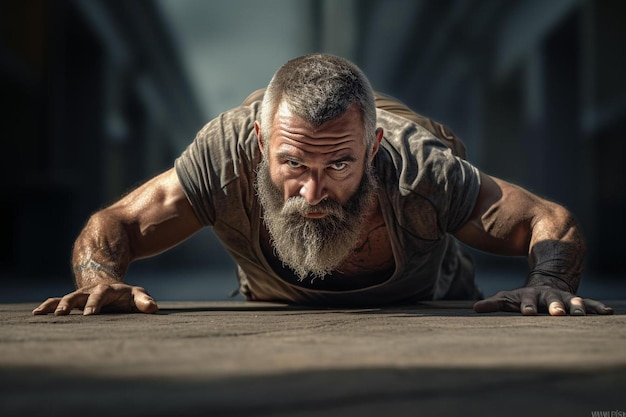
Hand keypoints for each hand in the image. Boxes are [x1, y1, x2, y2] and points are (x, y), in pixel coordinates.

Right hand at [32, 283, 158, 315]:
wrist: (111, 286)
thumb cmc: (127, 296)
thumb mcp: (138, 295)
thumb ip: (144, 301)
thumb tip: (153, 308)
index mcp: (108, 289)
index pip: (102, 294)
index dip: (95, 302)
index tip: (89, 314)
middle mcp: (91, 292)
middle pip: (80, 295)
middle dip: (71, 304)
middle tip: (63, 315)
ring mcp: (81, 296)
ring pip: (66, 298)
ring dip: (56, 305)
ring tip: (44, 314)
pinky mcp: (72, 301)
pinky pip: (57, 302)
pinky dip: (47, 306)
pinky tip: (35, 314)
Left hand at [473, 285, 612, 315]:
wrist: (546, 284)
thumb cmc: (523, 298)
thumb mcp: (507, 298)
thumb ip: (493, 303)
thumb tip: (475, 308)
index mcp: (531, 297)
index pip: (528, 302)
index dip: (527, 306)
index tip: (527, 312)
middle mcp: (549, 297)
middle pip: (552, 302)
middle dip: (554, 307)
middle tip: (557, 313)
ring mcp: (564, 299)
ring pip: (572, 303)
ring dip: (577, 307)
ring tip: (581, 313)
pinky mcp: (576, 302)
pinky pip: (590, 304)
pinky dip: (598, 308)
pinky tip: (608, 312)